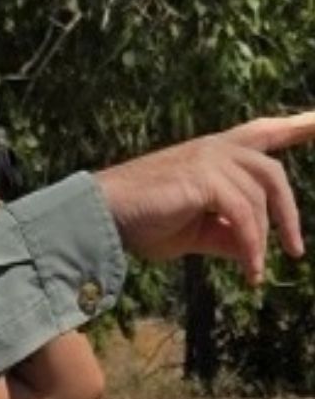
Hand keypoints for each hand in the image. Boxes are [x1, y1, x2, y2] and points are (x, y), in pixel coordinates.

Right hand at [96, 113, 314, 283]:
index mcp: (210, 153)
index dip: (295, 126)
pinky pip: (244, 214)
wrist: (103, 217)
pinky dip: (251, 245)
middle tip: (295, 250)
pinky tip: (249, 269)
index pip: (261, 133)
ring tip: (256, 272)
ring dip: (265, 240)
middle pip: (271, 173)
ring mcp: (210, 159)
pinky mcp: (205, 178)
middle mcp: (214, 149)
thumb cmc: (139, 222)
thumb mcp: (190, 231)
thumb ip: (224, 234)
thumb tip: (253, 249)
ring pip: (260, 198)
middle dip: (289, 213)